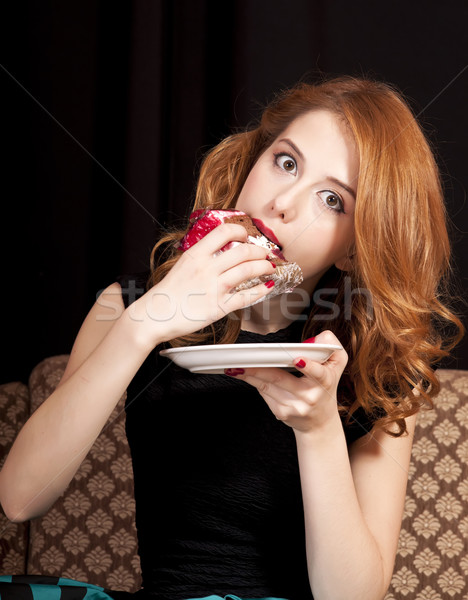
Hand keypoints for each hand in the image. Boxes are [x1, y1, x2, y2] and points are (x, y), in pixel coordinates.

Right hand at [132, 223, 275, 343]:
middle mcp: (206, 268)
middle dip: (260, 251)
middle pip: (243, 251)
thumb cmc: (168, 292)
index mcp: (196, 254)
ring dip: (264, 267)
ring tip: (269, 267)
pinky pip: (246, 296)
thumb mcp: (182, 265)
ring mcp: (214, 288)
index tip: (247, 236)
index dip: (241, 231)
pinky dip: (261, 290)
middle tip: (265, 254)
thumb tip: (222, 249)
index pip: (224, 232)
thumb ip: (202, 256)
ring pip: (248, 270)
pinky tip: (267, 286)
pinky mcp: (218, 307)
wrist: (154, 315)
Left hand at [226, 331, 347, 433]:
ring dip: (249, 374)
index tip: (297, 359)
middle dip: (259, 369)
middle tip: (243, 360)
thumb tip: (318, 337)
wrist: (320, 422)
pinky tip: (243, 374)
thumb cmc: (325, 387)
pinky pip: (264, 392)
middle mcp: (309, 396)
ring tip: (235, 366)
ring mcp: (294, 406)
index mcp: (325, 381)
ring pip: (267, 386)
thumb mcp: (337, 365)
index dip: (308, 366)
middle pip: (280, 379)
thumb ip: (331, 346)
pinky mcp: (281, 412)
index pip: (318, 373)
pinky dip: (253, 381)